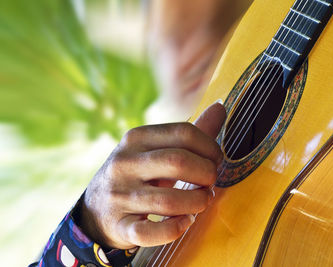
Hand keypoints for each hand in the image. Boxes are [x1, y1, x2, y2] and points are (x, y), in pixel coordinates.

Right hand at [79, 102, 225, 249]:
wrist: (95, 209)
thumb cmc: (136, 174)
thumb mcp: (155, 150)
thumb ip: (190, 134)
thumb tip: (220, 108)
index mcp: (136, 138)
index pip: (184, 133)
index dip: (210, 147)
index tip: (216, 160)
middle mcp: (124, 163)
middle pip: (178, 162)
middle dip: (207, 173)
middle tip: (210, 181)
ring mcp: (119, 196)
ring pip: (169, 201)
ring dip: (197, 203)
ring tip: (202, 201)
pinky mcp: (120, 226)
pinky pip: (152, 232)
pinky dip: (176, 229)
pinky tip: (186, 221)